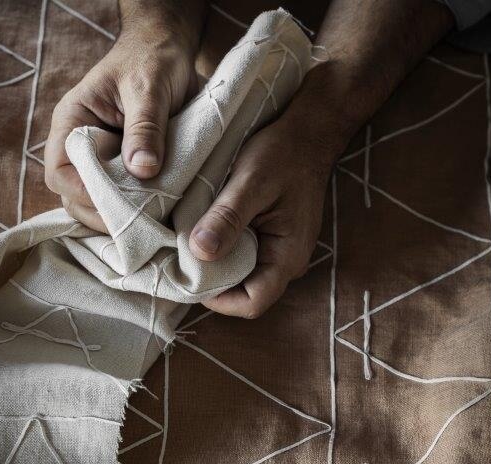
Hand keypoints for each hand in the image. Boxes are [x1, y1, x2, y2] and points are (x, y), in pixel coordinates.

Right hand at [45, 19, 197, 231]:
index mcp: (74, 122)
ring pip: (99, 205)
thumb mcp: (149, 89)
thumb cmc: (152, 61)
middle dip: (103, 215)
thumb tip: (142, 170)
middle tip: (138, 225)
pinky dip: (138, 214)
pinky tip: (157, 219)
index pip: (60, 172)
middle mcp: (83, 147)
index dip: (83, 194)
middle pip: (76, 198)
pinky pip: (125, 202)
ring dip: (122, 219)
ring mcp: (105, 162)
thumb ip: (145, 128)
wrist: (171, 53)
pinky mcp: (127, 172)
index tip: (115, 205)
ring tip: (150, 225)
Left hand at [188, 111, 335, 318]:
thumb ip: (228, 217)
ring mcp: (279, 253)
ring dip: (216, 267)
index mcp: (288, 256)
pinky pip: (243, 258)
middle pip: (245, 295)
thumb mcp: (251, 180)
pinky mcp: (270, 240)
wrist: (308, 132)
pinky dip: (222, 251)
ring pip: (242, 278)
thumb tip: (200, 252)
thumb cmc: (284, 153)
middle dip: (213, 284)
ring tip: (189, 246)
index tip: (191, 276)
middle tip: (182, 261)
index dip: (219, 299)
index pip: (252, 303)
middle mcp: (286, 262)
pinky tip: (205, 233)